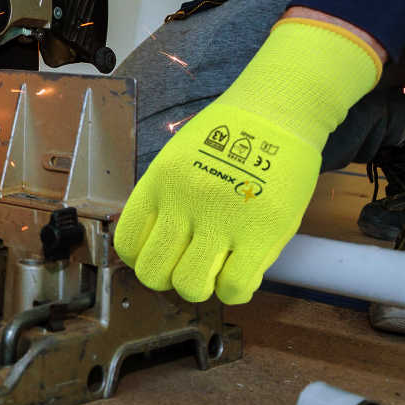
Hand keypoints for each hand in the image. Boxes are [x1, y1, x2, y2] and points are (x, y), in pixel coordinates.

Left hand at [114, 17, 382, 304]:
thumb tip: (151, 242)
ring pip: (191, 285)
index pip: (128, 242)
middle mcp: (185, 202)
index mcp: (160, 183)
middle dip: (166, 278)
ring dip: (199, 287)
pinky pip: (234, 287)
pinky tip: (238, 272)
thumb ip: (163, 199)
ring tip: (213, 270)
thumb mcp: (176, 159)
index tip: (158, 255)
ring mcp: (223, 219)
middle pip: (153, 272)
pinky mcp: (262, 233)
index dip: (140, 258)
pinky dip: (232, 290)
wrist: (276, 114)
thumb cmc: (226, 136)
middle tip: (185, 265)